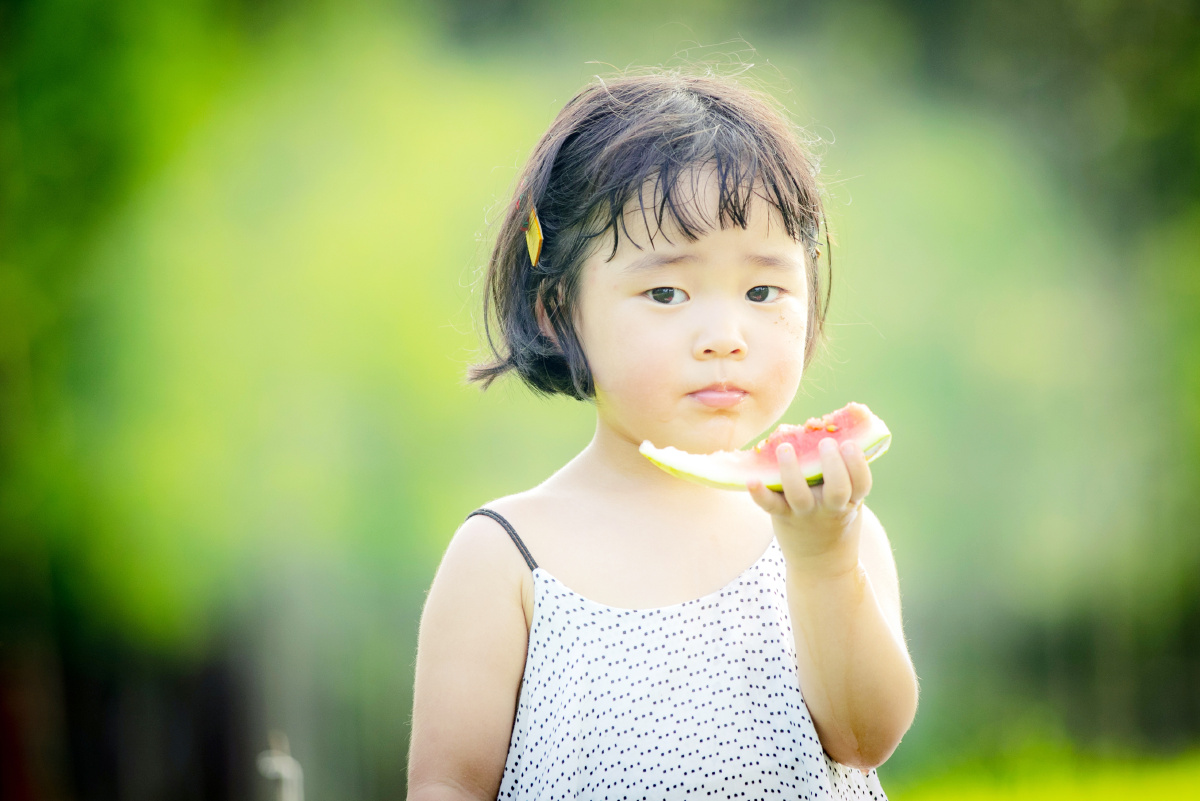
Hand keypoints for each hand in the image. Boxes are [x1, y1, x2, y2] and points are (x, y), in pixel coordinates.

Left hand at [747, 437, 872, 577]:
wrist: (821, 563)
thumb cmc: (834, 518)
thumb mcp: (848, 500)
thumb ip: (842, 473)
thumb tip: (826, 428)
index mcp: (850, 501)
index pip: (861, 483)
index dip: (858, 464)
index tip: (850, 444)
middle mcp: (829, 508)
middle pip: (836, 489)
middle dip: (833, 465)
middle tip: (827, 443)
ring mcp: (805, 514)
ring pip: (799, 495)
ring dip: (792, 471)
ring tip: (786, 447)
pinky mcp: (783, 517)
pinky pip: (770, 506)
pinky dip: (760, 494)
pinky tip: (751, 479)